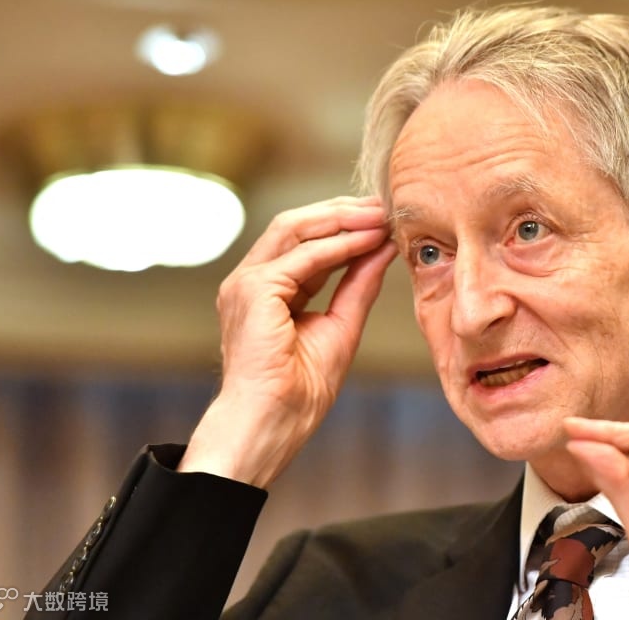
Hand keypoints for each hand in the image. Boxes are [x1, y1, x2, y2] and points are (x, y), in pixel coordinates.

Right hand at [179, 196, 397, 487]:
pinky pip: (302, 257)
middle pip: (296, 224)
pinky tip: (367, 240)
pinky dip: (338, 245)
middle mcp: (250, 281)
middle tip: (383, 206)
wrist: (273, 423)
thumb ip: (358, 284)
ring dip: (341, 219)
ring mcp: (246, 283)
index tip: (382, 218)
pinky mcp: (253, 291)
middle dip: (343, 211)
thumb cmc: (299, 390)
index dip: (344, 226)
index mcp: (267, 290)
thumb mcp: (342, 325)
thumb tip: (382, 248)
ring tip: (379, 215)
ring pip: (294, 228)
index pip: (305, 242)